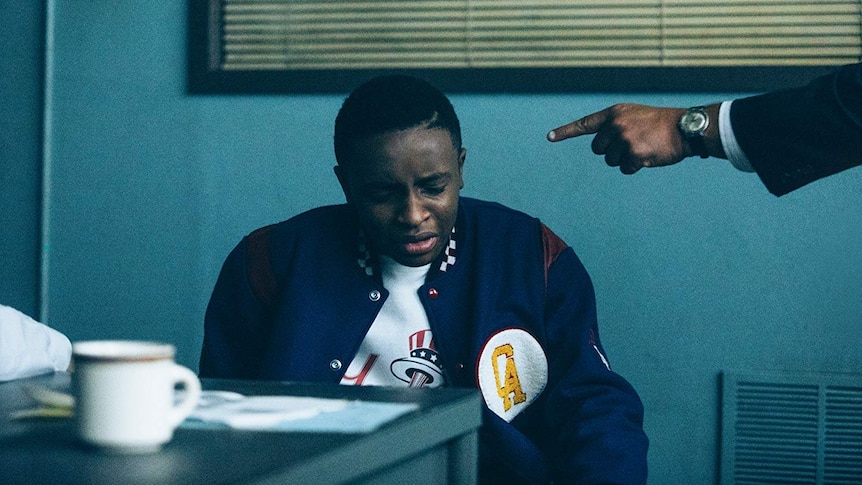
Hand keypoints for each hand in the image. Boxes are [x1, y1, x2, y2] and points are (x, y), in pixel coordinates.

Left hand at [547, 104, 689, 173]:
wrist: (684, 128)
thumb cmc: (659, 124)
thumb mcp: (633, 116)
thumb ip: (614, 126)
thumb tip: (600, 146)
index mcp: (614, 114)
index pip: (584, 124)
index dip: (565, 132)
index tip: (549, 137)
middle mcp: (615, 125)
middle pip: (598, 150)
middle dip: (612, 151)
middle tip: (632, 143)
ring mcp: (624, 139)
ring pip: (611, 161)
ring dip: (625, 159)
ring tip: (643, 147)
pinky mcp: (633, 154)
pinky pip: (624, 169)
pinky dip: (635, 167)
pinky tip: (648, 156)